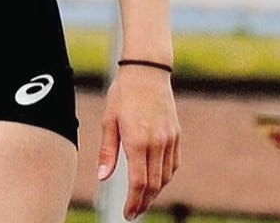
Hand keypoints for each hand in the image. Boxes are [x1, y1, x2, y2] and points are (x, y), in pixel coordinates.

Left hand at [97, 64, 180, 219]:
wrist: (146, 71)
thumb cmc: (122, 93)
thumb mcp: (109, 119)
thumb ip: (108, 150)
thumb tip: (103, 178)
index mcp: (137, 140)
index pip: (138, 183)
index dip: (133, 202)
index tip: (127, 214)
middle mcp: (157, 143)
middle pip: (154, 185)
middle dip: (143, 202)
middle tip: (133, 211)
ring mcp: (169, 140)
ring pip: (165, 177)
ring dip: (155, 192)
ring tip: (142, 198)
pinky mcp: (176, 135)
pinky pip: (173, 165)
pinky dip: (165, 177)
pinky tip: (155, 180)